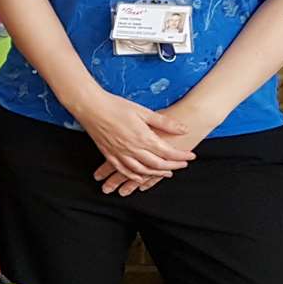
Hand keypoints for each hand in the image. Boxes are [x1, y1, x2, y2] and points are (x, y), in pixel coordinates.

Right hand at [94, 98, 215, 195]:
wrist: (91, 107)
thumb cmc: (116, 106)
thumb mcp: (143, 111)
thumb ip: (164, 122)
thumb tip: (184, 128)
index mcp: (143, 137)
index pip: (168, 152)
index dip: (181, 156)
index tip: (191, 156)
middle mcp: (133, 149)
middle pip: (158, 164)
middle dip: (173, 166)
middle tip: (183, 165)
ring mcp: (120, 154)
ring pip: (142, 170)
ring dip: (156, 174)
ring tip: (167, 173)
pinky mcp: (110, 155)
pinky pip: (124, 170)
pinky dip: (134, 176)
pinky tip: (139, 178)